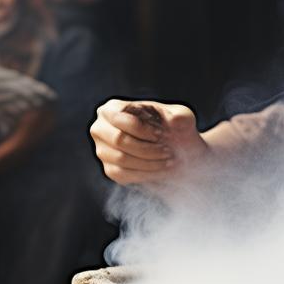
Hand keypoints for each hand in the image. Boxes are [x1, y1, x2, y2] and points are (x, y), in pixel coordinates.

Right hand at [90, 99, 208, 185]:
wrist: (177, 151)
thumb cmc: (175, 129)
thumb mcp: (182, 118)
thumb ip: (181, 116)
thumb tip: (173, 121)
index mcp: (112, 109)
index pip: (120, 118)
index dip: (142, 129)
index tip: (161, 135)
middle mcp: (100, 129)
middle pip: (119, 140)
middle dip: (146, 148)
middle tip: (168, 152)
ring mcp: (102, 150)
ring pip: (121, 159)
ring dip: (149, 162)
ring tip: (168, 160)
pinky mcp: (110, 170)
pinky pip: (123, 174)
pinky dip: (145, 173)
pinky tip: (161, 170)